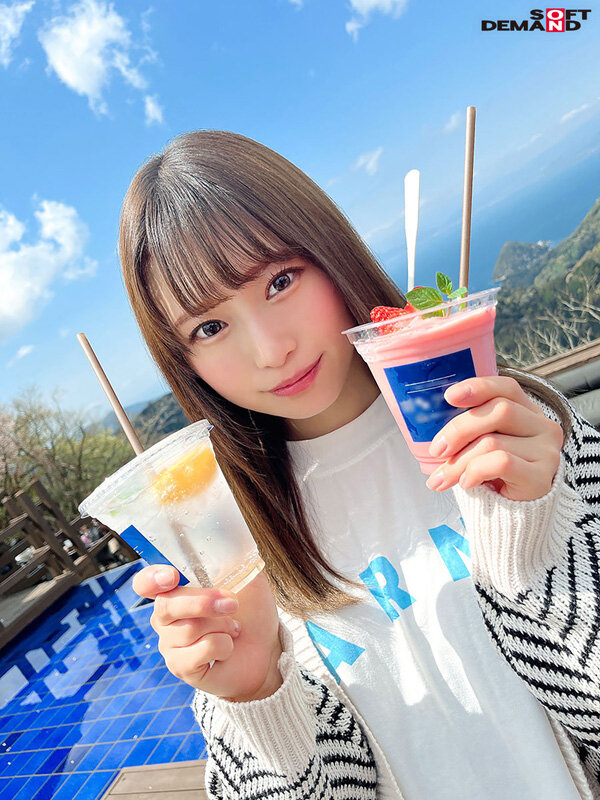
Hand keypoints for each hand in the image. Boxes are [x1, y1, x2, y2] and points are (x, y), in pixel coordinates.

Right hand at [133, 566, 282, 701]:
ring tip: (234, 628)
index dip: (151, 579)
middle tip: (232, 604)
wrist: (266, 649)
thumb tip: (229, 541)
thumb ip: (233, 561)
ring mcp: (170, 645)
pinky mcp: (181, 667)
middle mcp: (165, 618)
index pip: (145, 583)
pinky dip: (224, 645)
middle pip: (167, 605)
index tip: (171, 577)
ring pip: (189, 628)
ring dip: (223, 625)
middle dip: (204, 602)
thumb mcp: (247, 579)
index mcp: (174, 591)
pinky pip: (201, 650)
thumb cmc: (251, 611)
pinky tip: (228, 648)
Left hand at [425, 376, 563, 500]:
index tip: (448, 396)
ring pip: (494, 441)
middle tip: (437, 450)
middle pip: (499, 411)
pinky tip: (467, 483)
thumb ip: (469, 430)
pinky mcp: (542, 476)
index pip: (507, 388)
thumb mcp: (480, 446)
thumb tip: (431, 426)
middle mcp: (543, 426)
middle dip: (459, 430)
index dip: (479, 387)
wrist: (512, 519)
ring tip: (443, 479)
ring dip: (459, 461)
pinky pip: (501, 462)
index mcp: (528, 412)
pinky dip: (476, 471)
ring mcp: (546, 451)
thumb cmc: (492, 476)